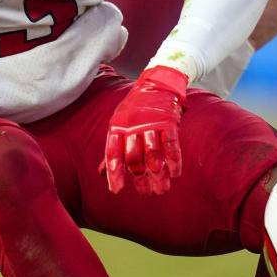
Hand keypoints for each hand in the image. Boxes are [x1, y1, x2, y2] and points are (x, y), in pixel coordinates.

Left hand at [104, 65, 188, 195]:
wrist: (158, 82)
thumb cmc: (135, 108)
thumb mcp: (119, 123)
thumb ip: (114, 148)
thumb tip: (101, 173)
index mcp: (117, 126)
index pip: (113, 153)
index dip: (114, 173)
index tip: (116, 190)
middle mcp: (133, 125)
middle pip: (134, 158)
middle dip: (140, 179)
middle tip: (146, 193)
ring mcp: (152, 123)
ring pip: (153, 155)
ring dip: (158, 175)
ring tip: (161, 189)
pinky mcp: (169, 121)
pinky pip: (171, 145)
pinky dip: (174, 161)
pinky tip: (175, 173)